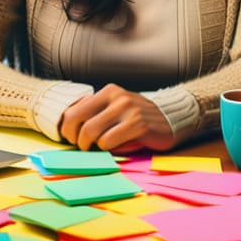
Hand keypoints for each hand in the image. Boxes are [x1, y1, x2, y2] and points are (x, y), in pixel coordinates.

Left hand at [59, 83, 175, 151]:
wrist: (172, 119)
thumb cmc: (139, 119)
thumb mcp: (116, 108)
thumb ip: (96, 112)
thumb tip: (69, 126)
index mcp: (108, 91)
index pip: (74, 110)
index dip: (68, 129)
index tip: (73, 139)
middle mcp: (117, 97)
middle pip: (80, 122)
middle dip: (77, 140)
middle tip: (84, 148)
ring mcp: (128, 110)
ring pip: (92, 132)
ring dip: (93, 146)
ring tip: (100, 148)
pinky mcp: (138, 125)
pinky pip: (109, 141)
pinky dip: (108, 149)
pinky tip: (116, 147)